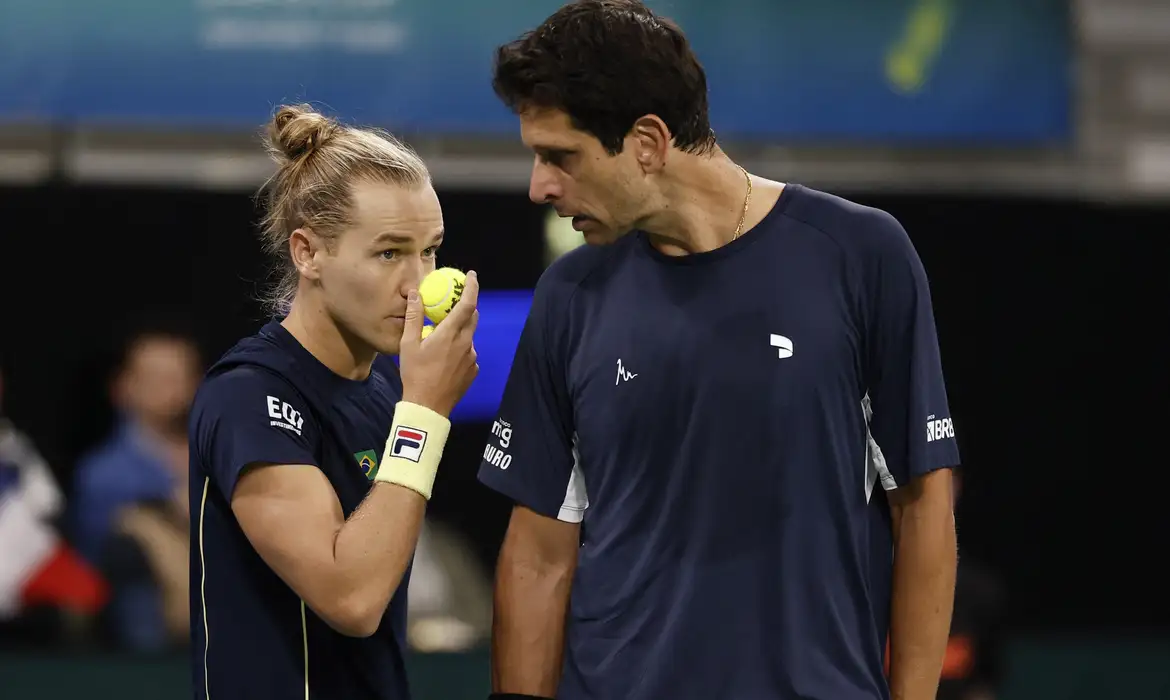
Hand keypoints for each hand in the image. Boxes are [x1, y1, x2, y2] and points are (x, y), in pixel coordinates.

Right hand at [399, 270, 479, 416]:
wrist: (428, 407)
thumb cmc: (415, 374)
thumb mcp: (408, 344)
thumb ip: (414, 317)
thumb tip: (414, 294)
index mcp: (450, 334)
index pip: (467, 303)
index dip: (471, 287)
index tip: (471, 276)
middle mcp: (466, 343)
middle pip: (472, 317)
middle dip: (466, 307)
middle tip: (453, 303)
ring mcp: (472, 358)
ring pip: (469, 336)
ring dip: (459, 332)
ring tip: (440, 341)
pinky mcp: (473, 370)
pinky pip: (468, 353)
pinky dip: (459, 350)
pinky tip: (444, 360)